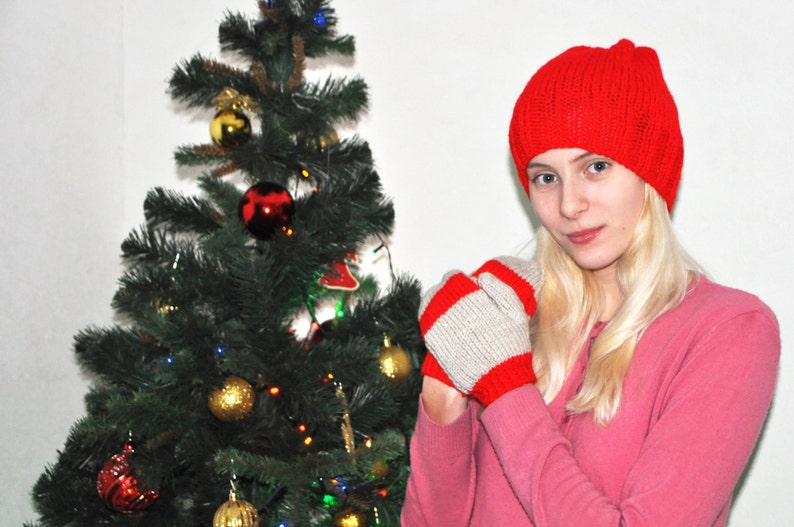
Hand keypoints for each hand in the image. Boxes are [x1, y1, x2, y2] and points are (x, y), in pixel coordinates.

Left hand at [418, 257, 542, 405]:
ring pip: (429, 305)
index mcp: (472, 300)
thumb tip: (482, 276)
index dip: (459, 280)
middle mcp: (453, 312)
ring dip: (434, 302)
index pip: (454, 278)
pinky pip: (425, 324)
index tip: (464, 284)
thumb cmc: (510, 346)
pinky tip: (436, 320)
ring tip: (443, 306)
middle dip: (446, 290)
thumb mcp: (516, 312)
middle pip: (439, 290)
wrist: (500, 379)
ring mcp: (441, 328)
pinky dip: (427, 319)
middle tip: (454, 296)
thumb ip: (500, 289)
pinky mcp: (435, 345)